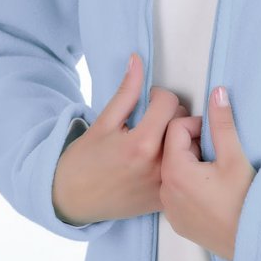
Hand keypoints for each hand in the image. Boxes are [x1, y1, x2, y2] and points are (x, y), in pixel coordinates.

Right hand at [52, 53, 186, 223]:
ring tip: (156, 137)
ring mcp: (164, 184)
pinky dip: (177, 159)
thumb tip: (138, 60)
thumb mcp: (102, 122)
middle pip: (182, 121)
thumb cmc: (84, 160)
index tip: (146, 100)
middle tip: (149, 118)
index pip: (169, 102)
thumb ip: (126, 92)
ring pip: (188, 145)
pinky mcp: (165, 198)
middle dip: (168, 113)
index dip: (157, 95)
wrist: (72, 200)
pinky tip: (159, 158)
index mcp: (141, 144)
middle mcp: (158, 165)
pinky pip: (184, 168)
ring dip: (176, 135)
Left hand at [159, 85, 256, 260]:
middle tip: (218, 153)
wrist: (253, 243)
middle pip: (172, 150)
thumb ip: (222, 122)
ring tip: (216, 171)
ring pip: (174, 172)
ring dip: (191, 164)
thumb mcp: (234, 157)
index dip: (197, 125)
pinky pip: (177, 193)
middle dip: (193, 144)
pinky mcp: (178, 222)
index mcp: (175, 171)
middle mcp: (165, 190)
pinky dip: (190, 185)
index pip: (176, 129)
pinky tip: (211, 191)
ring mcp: (170, 209)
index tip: (215, 135)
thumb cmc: (245, 201)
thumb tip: (216, 92)